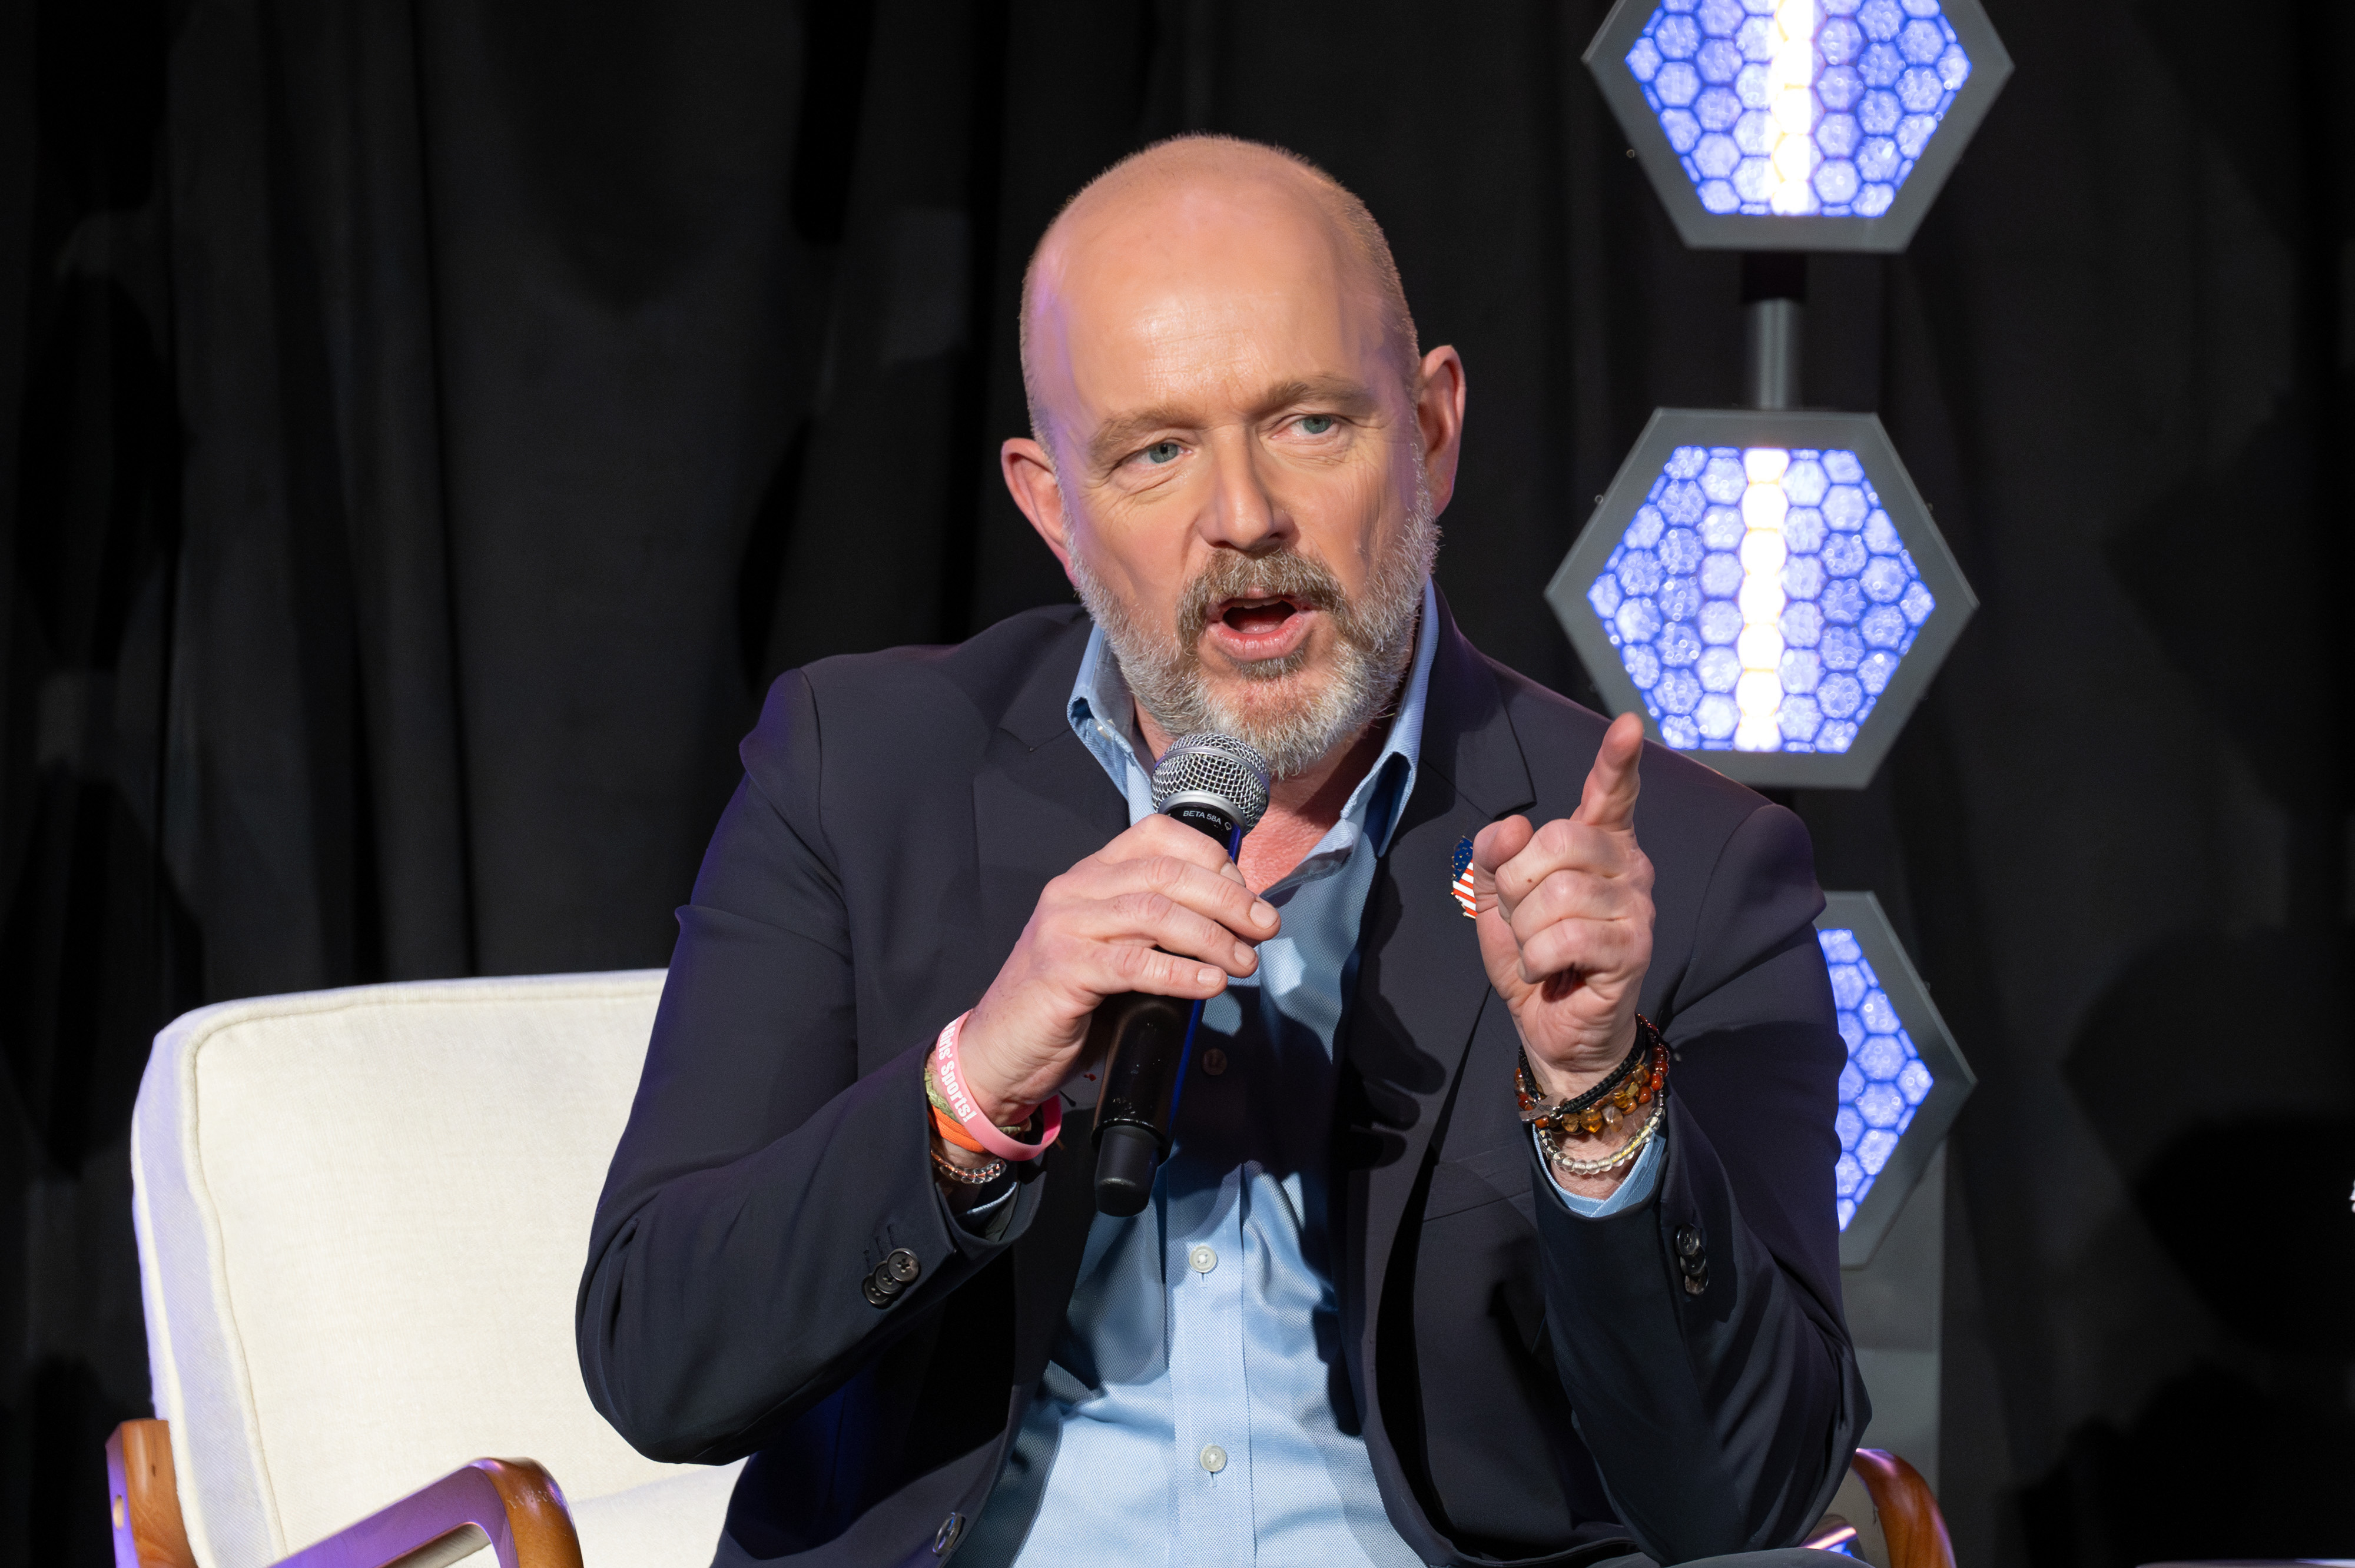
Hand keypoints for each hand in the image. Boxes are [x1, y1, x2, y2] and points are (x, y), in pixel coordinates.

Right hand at [955, 814, 1279, 1125]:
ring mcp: (1065, 926)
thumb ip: (1159, 931)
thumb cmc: (1067, 1004)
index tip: (1247, 895)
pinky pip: (1134, 962)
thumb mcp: (1117, 951)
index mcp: (1091, 874)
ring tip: (1244, 962)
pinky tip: (1210, 984)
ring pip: (1154, 912)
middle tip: (1263, 928)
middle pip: (1166, 872)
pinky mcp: (1062, 969)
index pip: (1159, 835)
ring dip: (1212, 936)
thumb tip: (1233, 928)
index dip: (1213, 860)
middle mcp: (1075, 889)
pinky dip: (1181, 972)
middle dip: (1227, 898)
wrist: (1001, 1051)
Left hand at [1470, 712, 1654, 1102]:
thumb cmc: (1533, 955)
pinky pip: (1566, 937)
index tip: (1630, 726)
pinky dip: (1538, 959)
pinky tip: (1548, 972)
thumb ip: (1494, 854)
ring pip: (1558, 892)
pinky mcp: (1634, 950)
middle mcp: (1628, 867)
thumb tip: (1513, 827)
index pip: (1611, 794)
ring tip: (1538, 951)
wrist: (1552, 1027)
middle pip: (1558, 840)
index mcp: (1598, 845)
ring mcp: (1636, 908)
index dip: (1617, 761)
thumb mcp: (1496, 899)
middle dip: (1519, 885)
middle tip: (1525, 922)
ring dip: (1526, 930)